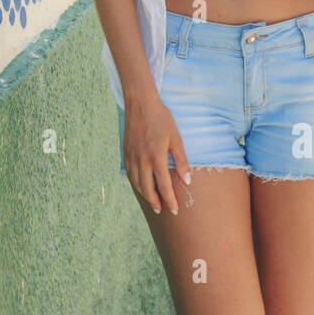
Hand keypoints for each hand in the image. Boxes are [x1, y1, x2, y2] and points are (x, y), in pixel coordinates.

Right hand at [122, 95, 190, 213]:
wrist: (140, 104)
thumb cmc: (161, 119)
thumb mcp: (176, 138)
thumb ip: (181, 161)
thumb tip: (187, 180)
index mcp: (156, 157)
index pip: (163, 186)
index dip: (170, 200)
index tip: (175, 210)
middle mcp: (142, 160)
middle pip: (148, 189)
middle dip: (156, 202)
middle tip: (163, 210)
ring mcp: (132, 157)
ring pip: (137, 183)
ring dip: (146, 195)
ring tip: (154, 203)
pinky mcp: (126, 153)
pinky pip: (130, 174)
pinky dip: (136, 184)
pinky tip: (142, 186)